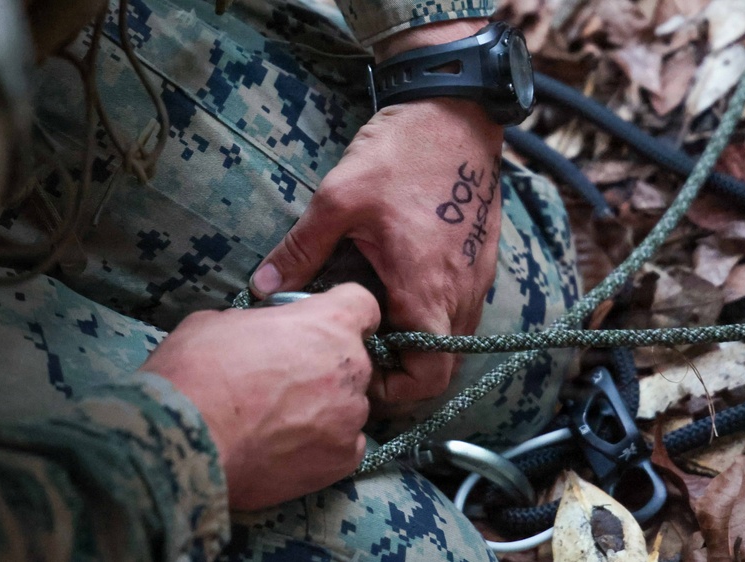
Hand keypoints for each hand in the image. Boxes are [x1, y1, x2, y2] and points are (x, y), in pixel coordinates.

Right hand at [141, 283, 379, 510]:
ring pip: (348, 406)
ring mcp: (350, 417)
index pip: (362, 305)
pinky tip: (286, 448)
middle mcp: (350, 367)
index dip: (343, 313)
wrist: (186, 439)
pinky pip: (344, 446)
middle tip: (285, 380)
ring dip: (323, 409)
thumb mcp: (219, 322)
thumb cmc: (197, 372)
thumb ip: (256, 324)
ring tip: (278, 422)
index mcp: (328, 324)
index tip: (323, 326)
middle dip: (327, 366)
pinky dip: (322, 446)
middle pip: (354, 360)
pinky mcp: (342, 460)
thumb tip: (256, 334)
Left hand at [249, 21, 503, 416]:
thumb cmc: (400, 153)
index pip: (428, 376)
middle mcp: (461, 293)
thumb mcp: (338, 199)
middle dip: (402, 372)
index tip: (360, 374)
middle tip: (361, 353)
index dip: (395, 393)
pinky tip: (400, 292)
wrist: (454, 110)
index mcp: (426, 287)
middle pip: (442, 366)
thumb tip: (263, 287)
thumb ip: (302, 249)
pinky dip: (434, 317)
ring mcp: (477, 277)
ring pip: (454, 339)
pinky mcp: (481, 259)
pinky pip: (461, 310)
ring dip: (419, 344)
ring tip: (377, 324)